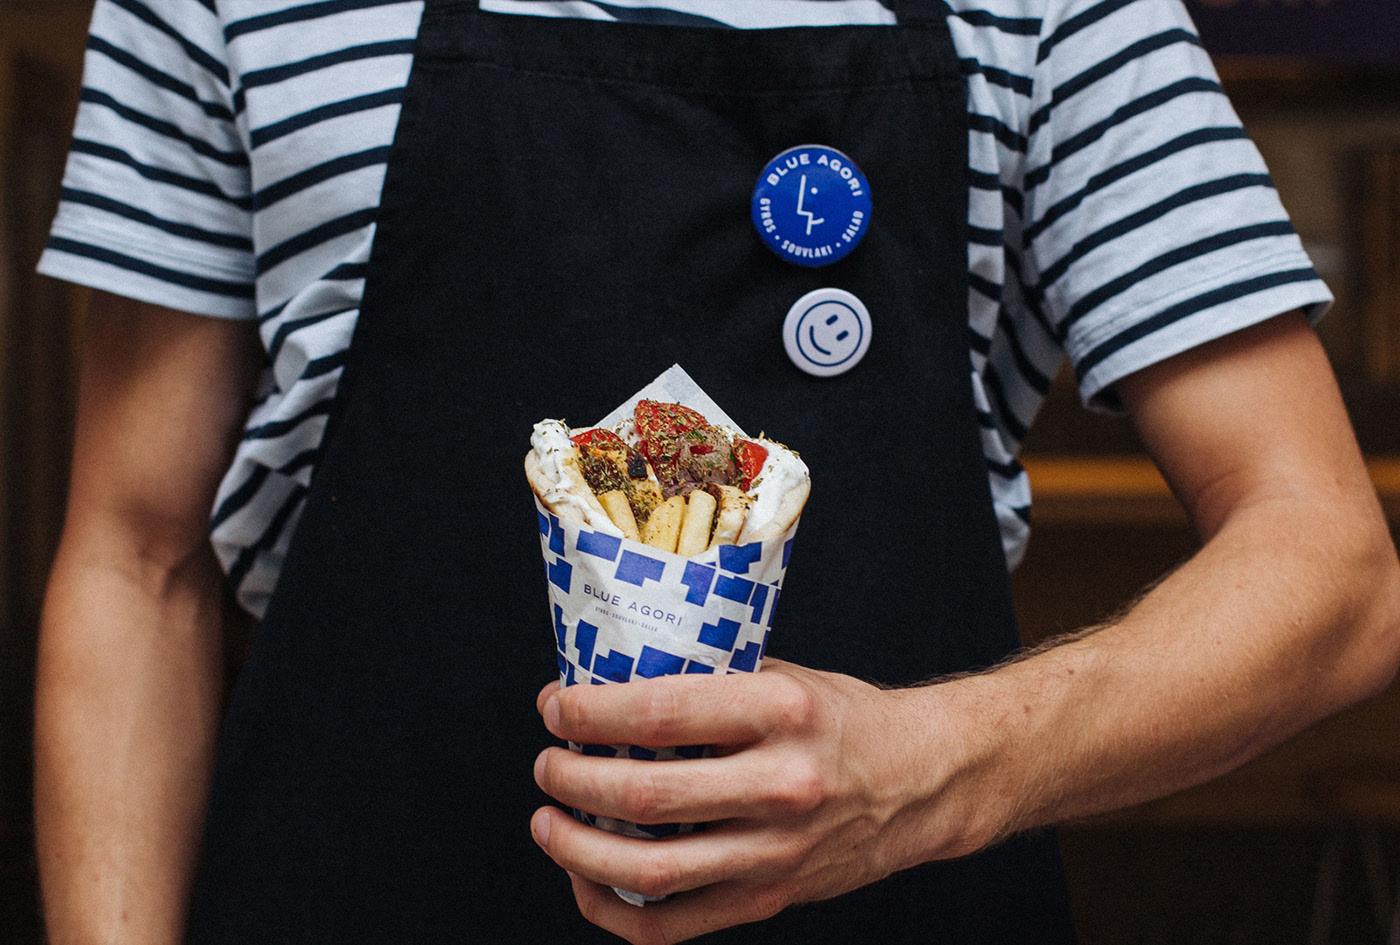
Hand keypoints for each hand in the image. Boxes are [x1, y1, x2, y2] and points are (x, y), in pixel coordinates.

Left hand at [530, 660, 993, 943]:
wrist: (925, 779)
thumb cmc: (845, 721)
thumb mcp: (784, 676)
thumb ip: (709, 684)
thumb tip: (614, 682)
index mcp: (782, 712)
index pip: (660, 712)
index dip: (590, 711)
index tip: (556, 705)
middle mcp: (781, 785)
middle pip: (644, 794)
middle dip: (572, 777)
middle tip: (549, 761)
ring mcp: (775, 851)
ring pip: (650, 869)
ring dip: (578, 847)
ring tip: (549, 822)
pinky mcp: (770, 898)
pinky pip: (674, 925)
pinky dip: (614, 909)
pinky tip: (586, 877)